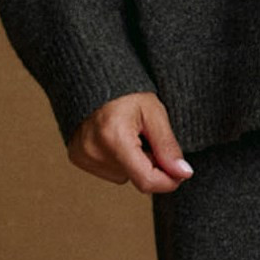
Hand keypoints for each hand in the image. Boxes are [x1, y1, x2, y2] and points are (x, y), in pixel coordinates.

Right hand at [67, 91, 194, 193]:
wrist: (95, 78)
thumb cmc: (126, 91)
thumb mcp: (154, 113)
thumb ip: (168, 146)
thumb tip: (183, 173)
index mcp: (114, 137)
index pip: (146, 180)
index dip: (168, 181)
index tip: (180, 173)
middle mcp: (94, 150)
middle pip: (136, 179)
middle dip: (151, 165)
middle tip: (149, 138)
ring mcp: (82, 156)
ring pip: (124, 177)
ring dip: (134, 163)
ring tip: (130, 135)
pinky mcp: (76, 157)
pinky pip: (109, 172)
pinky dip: (119, 160)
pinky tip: (116, 140)